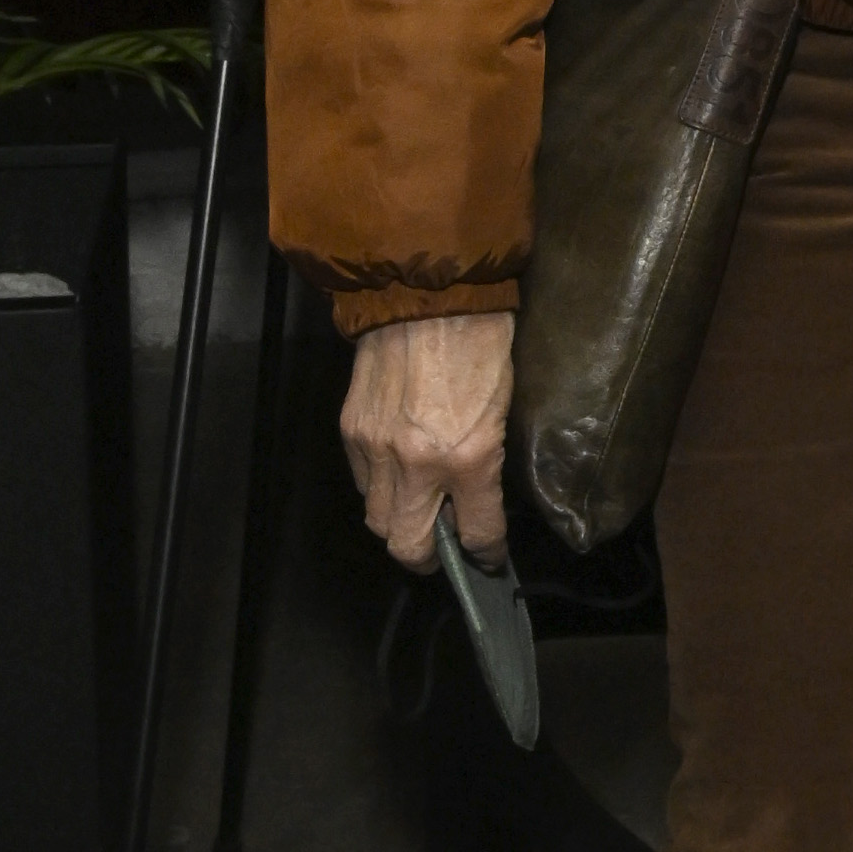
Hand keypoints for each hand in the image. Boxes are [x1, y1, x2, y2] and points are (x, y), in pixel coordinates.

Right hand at [340, 308, 515, 568]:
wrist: (427, 292)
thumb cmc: (481, 343)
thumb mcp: (501, 409)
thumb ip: (484, 462)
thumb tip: (474, 499)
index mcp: (468, 458)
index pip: (476, 532)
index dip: (485, 553)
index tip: (488, 557)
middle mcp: (417, 464)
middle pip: (408, 546)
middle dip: (429, 558)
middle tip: (444, 552)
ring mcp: (377, 448)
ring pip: (378, 520)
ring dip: (399, 524)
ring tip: (419, 513)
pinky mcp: (351, 430)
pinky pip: (362, 482)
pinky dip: (379, 488)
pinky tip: (397, 474)